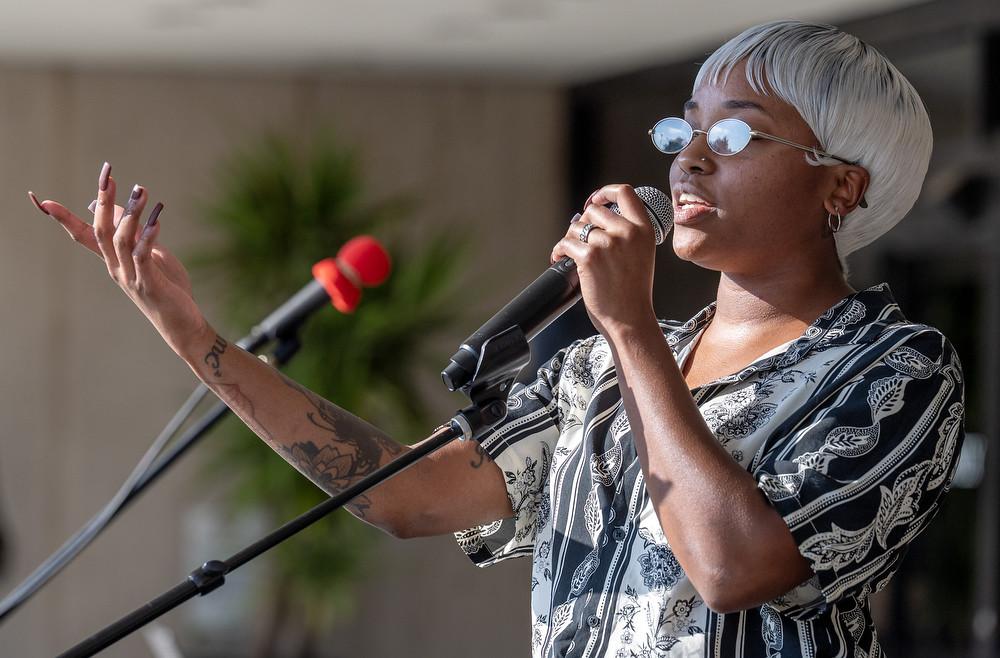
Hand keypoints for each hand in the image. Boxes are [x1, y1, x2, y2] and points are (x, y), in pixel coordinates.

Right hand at [29, 162, 210, 356]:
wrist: (182, 326)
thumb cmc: (169, 290)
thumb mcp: (154, 256)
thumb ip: (138, 234)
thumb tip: (123, 207)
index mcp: (114, 261)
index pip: (84, 236)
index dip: (67, 219)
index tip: (45, 201)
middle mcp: (116, 268)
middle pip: (101, 231)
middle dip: (103, 202)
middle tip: (108, 176)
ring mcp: (131, 277)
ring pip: (121, 240)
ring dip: (131, 213)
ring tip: (141, 191)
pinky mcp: (149, 284)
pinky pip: (143, 257)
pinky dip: (148, 238)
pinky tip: (156, 222)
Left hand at [551, 183, 657, 337]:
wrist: (630, 319)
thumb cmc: (633, 292)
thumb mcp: (641, 254)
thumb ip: (626, 233)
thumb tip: (593, 217)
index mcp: (644, 230)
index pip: (625, 192)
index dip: (605, 192)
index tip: (595, 201)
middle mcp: (627, 232)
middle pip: (594, 210)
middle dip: (582, 223)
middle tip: (580, 239)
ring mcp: (608, 243)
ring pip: (576, 227)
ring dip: (570, 240)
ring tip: (570, 253)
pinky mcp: (590, 256)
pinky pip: (566, 243)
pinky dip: (558, 251)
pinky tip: (560, 258)